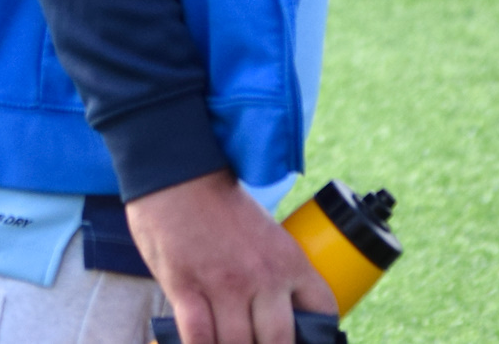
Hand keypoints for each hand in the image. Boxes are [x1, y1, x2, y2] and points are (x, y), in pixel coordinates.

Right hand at [126, 171, 337, 343]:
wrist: (177, 171)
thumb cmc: (218, 203)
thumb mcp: (264, 233)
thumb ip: (272, 272)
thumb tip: (272, 314)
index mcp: (288, 260)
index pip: (321, 311)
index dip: (316, 336)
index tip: (302, 339)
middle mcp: (262, 276)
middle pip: (277, 341)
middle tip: (256, 341)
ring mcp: (224, 285)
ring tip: (228, 343)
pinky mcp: (186, 287)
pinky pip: (199, 339)